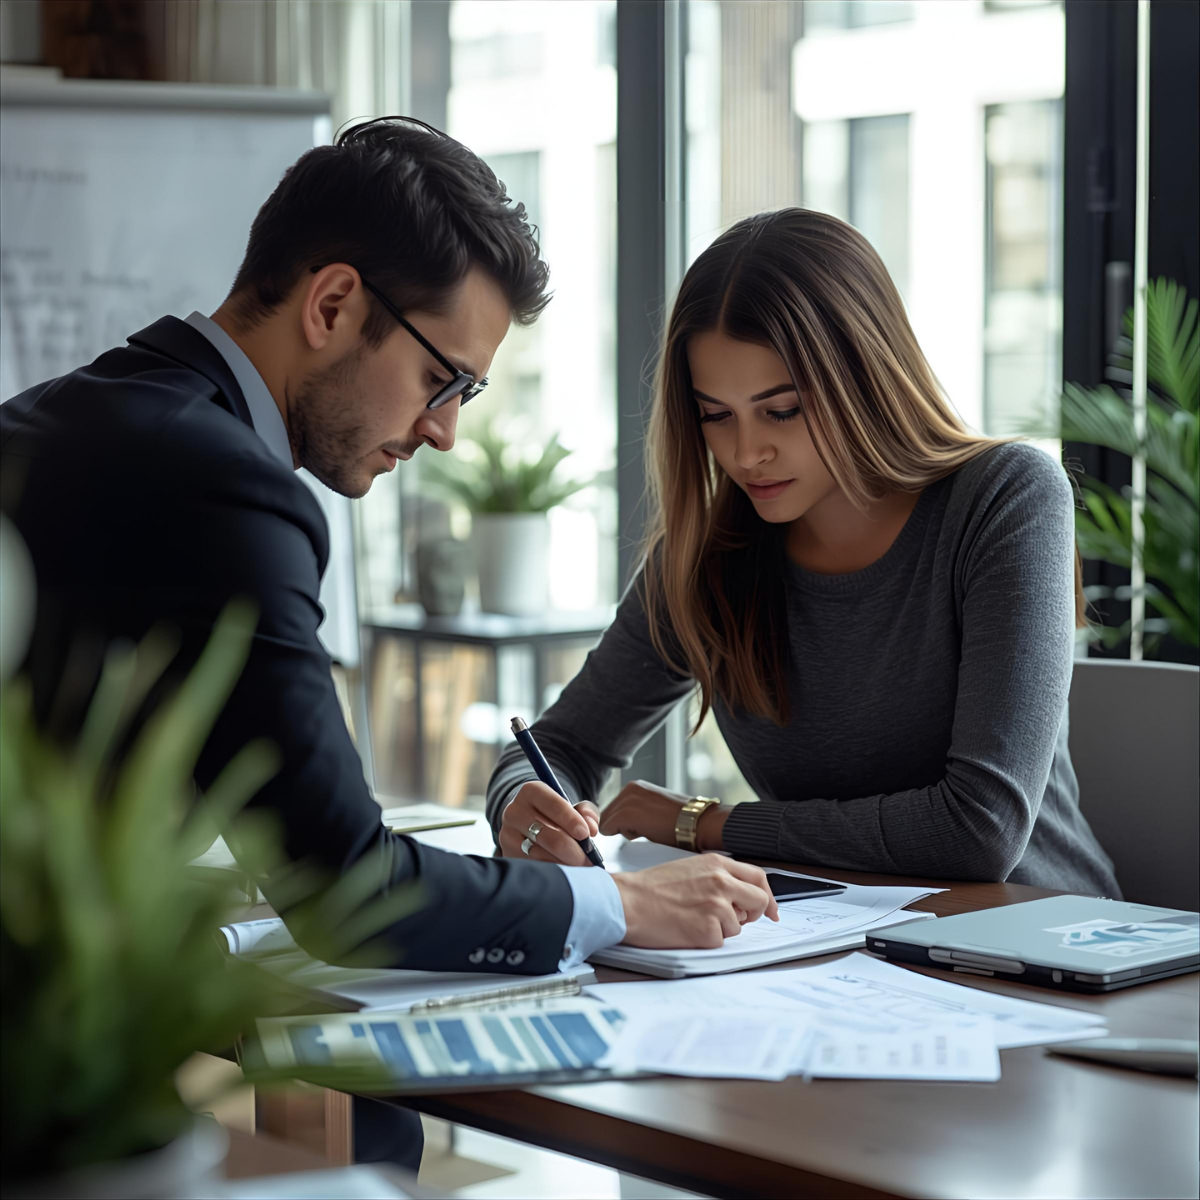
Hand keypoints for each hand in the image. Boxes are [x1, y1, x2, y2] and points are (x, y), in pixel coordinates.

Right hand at [497, 782, 599, 866]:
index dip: (571, 821)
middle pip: (548, 836)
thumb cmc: (555, 814)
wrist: (528, 822)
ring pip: (541, 856)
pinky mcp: (507, 854)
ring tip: (580, 867)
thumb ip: (587, 812)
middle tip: (589, 861)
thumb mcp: (572, 806)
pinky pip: (533, 868)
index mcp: (531, 792)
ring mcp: (507, 835)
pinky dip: (553, 872)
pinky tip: (564, 871)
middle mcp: (514, 811)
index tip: (585, 835)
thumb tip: (591, 828)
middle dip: (574, 851)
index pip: (553, 805)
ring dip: (565, 865)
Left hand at [599, 779, 730, 850]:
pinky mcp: (626, 814)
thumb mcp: (654, 807)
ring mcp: (627, 800)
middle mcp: (629, 788)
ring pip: (607, 823)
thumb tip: (622, 824)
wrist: (698, 822)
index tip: (640, 827)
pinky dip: (620, 837)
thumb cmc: (681, 820)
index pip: (613, 808)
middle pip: (607, 815)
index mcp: (635, 786)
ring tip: (647, 830)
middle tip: (645, 830)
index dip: (622, 824)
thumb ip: (637, 810)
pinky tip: (644, 833)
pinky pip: (608, 830)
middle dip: (619, 827)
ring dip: (622, 832)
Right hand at [612, 855, 778, 948]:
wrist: (628, 902)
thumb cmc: (651, 887)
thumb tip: (739, 894)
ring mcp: (717, 906)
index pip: (758, 878)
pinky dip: (706, 939)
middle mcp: (721, 882)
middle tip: (737, 920)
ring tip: (693, 918)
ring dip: (721, 928)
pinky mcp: (708, 930)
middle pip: (760, 902)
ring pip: (739, 925)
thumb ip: (718, 876)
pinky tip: (687, 928)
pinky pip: (721, 941)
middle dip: (752, 914)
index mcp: (717, 864)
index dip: (769, 897)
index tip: (771, 910)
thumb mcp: (690, 868)